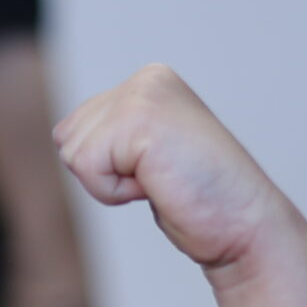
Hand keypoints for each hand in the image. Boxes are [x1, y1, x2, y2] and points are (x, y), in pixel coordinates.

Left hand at [53, 65, 285, 274]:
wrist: (245, 227)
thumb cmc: (200, 201)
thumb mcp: (146, 154)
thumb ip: (113, 134)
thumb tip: (61, 133)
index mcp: (150, 82)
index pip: (75, 127)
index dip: (107, 167)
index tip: (158, 171)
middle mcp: (146, 79)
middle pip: (68, 136)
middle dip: (104, 172)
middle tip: (160, 178)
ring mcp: (142, 94)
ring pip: (73, 151)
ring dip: (110, 183)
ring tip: (161, 180)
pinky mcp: (137, 119)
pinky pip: (86, 166)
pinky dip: (113, 191)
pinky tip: (157, 185)